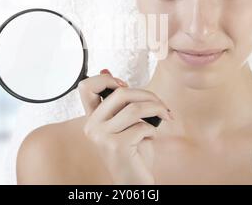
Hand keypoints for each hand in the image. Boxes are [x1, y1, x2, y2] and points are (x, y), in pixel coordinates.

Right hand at [78, 69, 171, 184]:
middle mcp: (92, 126)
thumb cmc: (133, 152)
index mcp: (93, 118)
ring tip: (165, 115)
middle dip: (147, 94)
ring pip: (134, 108)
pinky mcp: (116, 146)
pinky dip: (153, 130)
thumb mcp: (126, 122)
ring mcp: (102, 137)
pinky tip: (151, 137)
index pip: (86, 87)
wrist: (134, 181)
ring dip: (157, 109)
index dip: (105, 79)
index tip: (123, 84)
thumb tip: (106, 70)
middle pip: (120, 93)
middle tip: (161, 104)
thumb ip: (119, 102)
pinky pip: (142, 126)